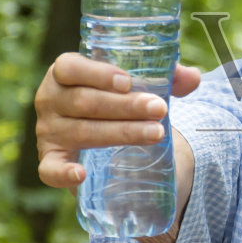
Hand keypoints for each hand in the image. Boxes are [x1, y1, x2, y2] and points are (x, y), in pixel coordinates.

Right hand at [33, 53, 201, 190]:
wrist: (102, 137)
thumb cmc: (118, 100)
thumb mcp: (138, 85)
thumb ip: (166, 78)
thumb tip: (194, 78)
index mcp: (65, 72)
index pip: (70, 67)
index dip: (97, 74)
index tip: (128, 82)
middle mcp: (50, 100)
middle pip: (84, 101)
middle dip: (125, 106)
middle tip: (160, 109)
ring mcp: (48, 132)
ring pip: (81, 132)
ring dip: (119, 133)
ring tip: (155, 133)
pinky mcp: (49, 161)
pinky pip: (50, 170)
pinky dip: (63, 174)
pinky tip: (81, 175)